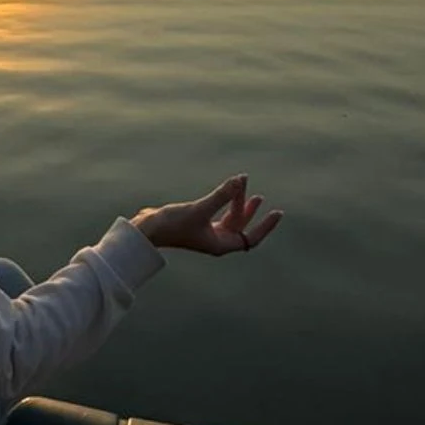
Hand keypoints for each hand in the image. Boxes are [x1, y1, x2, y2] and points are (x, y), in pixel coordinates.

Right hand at [132, 175, 281, 255]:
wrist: (146, 230)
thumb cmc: (173, 224)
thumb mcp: (200, 209)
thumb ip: (222, 195)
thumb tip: (241, 180)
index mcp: (220, 244)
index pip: (250, 237)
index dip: (265, 226)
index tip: (277, 213)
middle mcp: (215, 240)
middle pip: (240, 225)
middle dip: (248, 209)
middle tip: (258, 195)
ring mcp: (205, 232)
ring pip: (228, 218)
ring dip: (236, 203)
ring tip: (243, 186)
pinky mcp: (196, 223)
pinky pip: (217, 213)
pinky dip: (223, 201)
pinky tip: (225, 191)